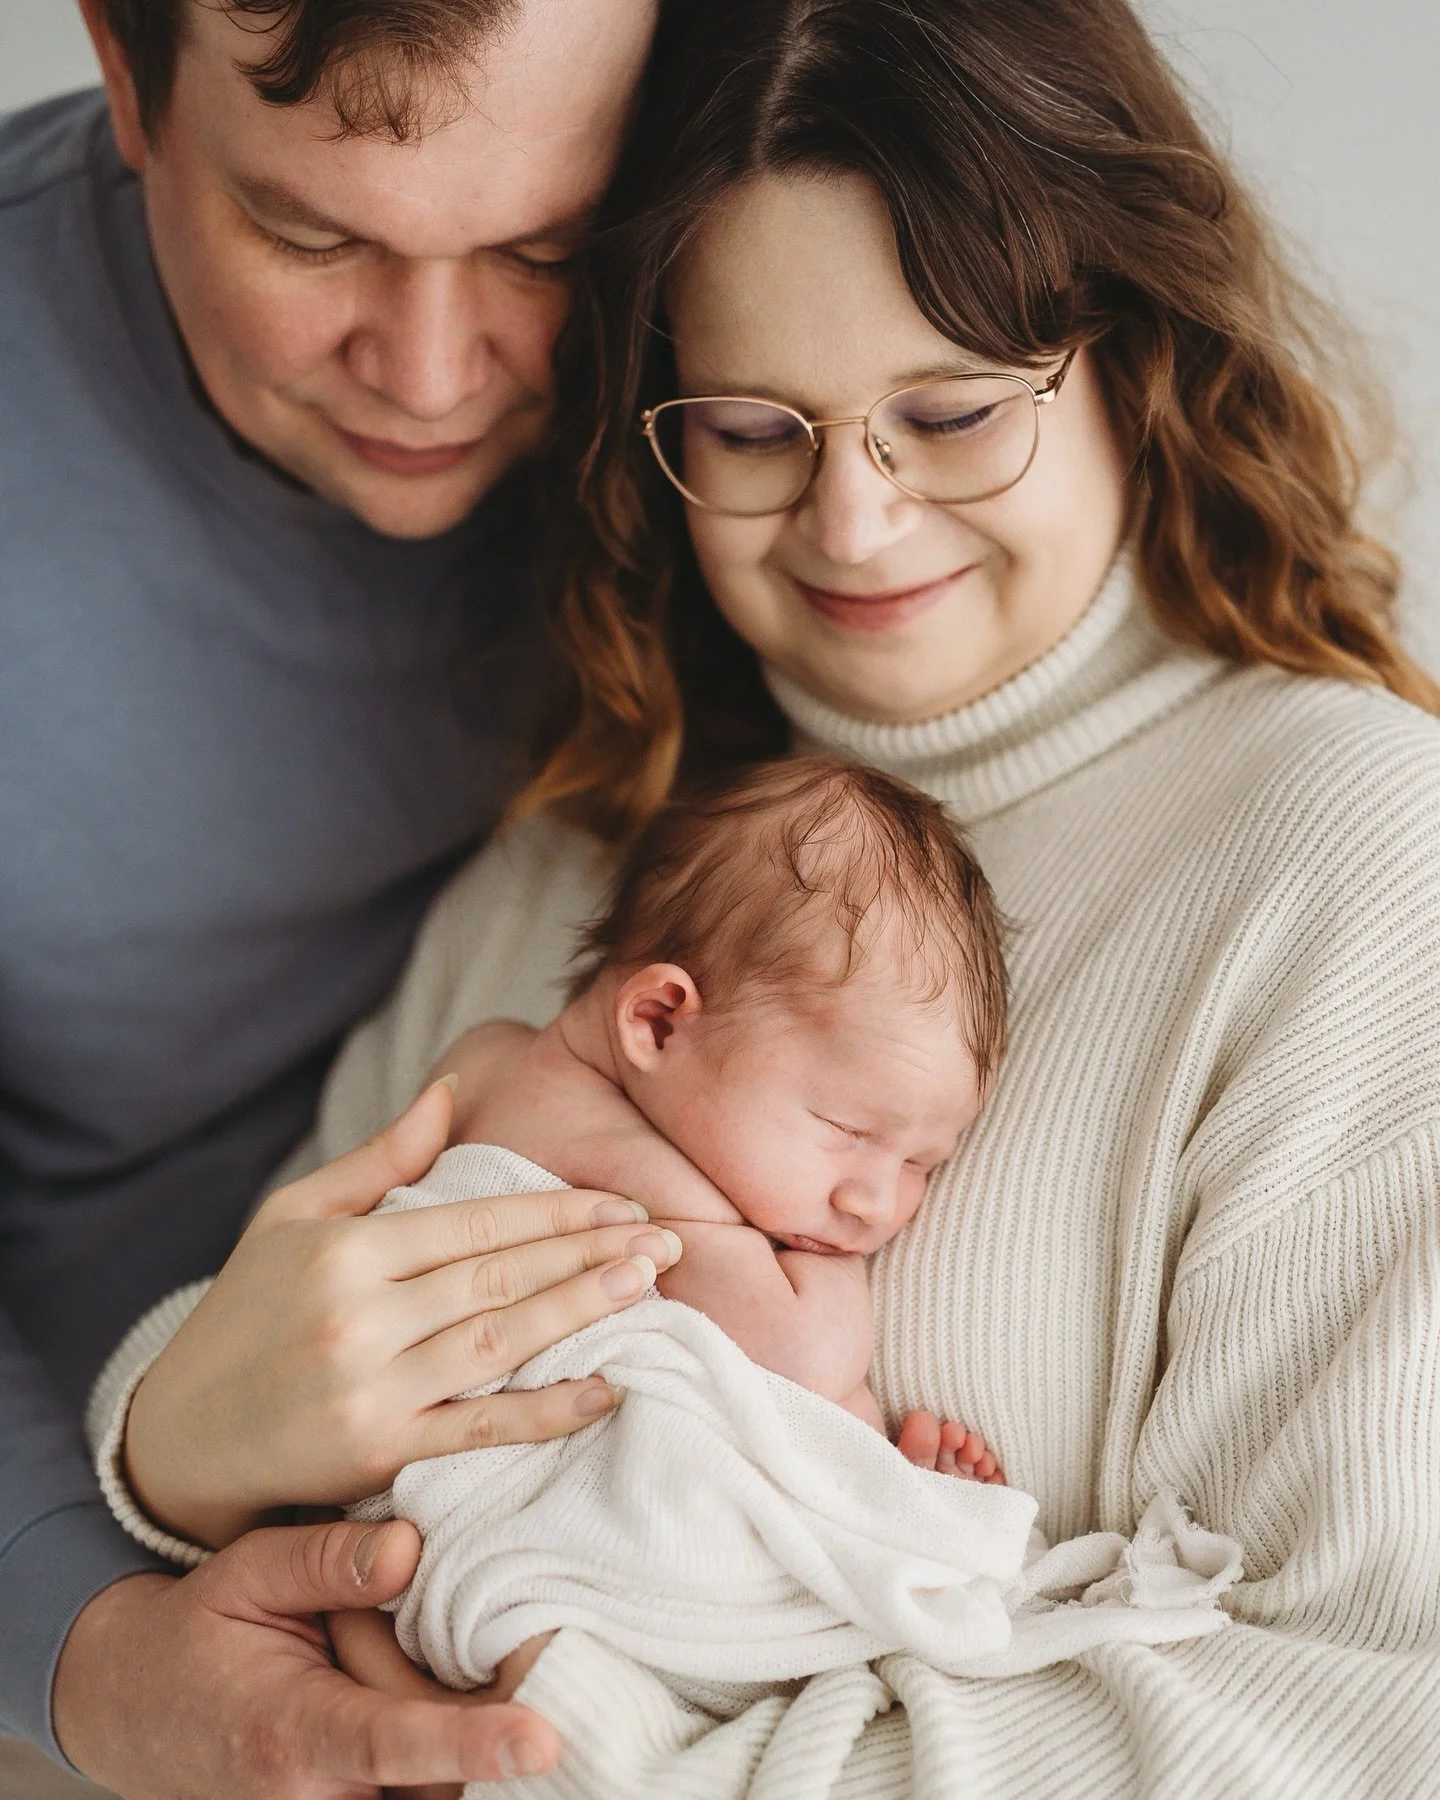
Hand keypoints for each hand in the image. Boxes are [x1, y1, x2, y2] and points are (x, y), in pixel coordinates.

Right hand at [53, 1519, 558, 1798]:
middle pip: (439, 1777)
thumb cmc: (202, 1633)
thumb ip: (329, 1561)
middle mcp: (313, 1799)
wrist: (137, 1714)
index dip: (472, 1742)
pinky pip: (423, 1794)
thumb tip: (410, 1547)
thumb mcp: (248, 1573)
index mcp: (289, 1730)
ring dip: (468, 1739)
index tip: (541, 1739)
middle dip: (486, 1717)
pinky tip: (463, 1703)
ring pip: (437, 1793)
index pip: (393, 1741)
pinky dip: (450, 1755)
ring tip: (442, 1664)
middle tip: (501, 1643)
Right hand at [126, 1080, 678, 1546]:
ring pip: (500, 1340)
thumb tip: (450, 1089)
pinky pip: (479, 1427)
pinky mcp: (376, 1452)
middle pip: (501, 1275)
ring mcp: (371, 1386)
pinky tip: (604, 1389)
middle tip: (667, 1239)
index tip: (622, 1203)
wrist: (173, 1437)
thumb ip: (380, 1160)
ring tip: (647, 1284)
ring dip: (583, 1310)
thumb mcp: (291, 1217)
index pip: (477, 1222)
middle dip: (591, 1252)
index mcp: (346, 1248)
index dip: (558, 1210)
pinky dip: (546, 1410)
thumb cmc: (242, 1315)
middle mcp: (360, 1313)